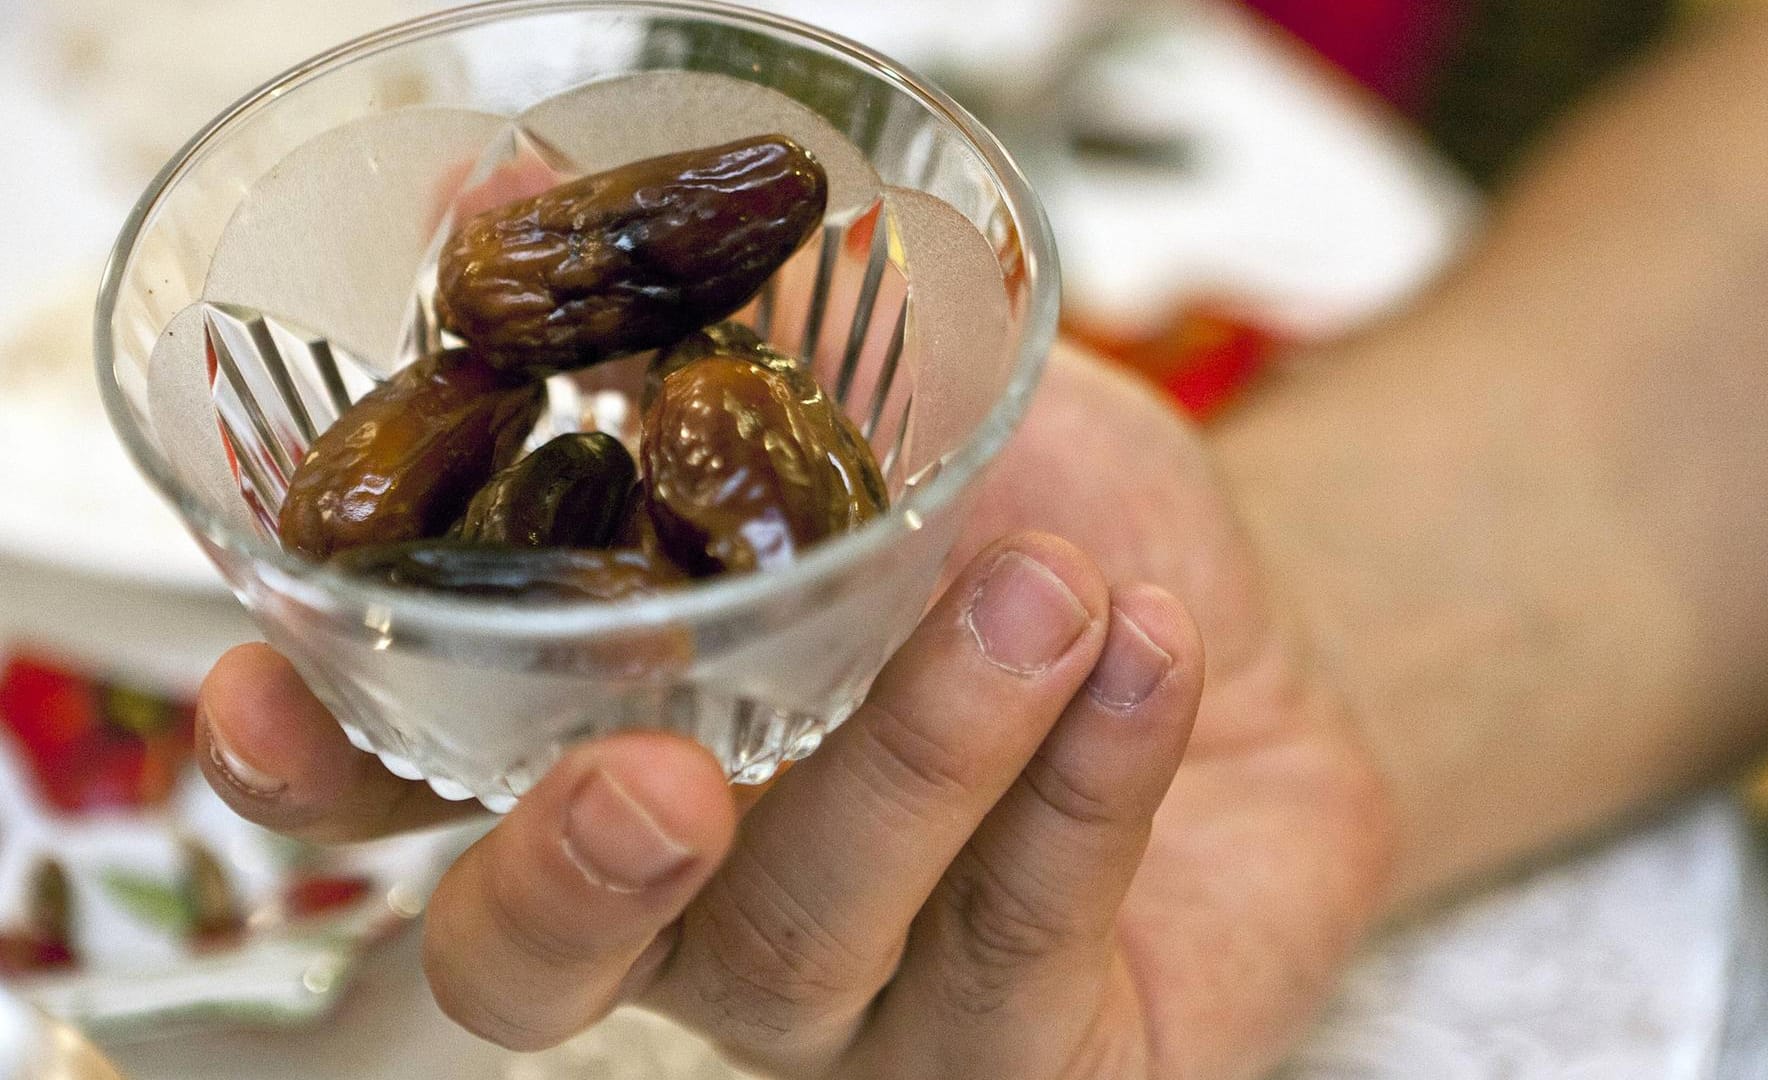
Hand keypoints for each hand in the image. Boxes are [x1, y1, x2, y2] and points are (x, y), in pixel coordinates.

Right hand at [196, 347, 1391, 1078]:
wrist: (1257, 652)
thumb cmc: (1049, 542)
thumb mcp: (898, 400)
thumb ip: (715, 316)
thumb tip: (508, 185)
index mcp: (624, 746)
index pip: (410, 800)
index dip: (318, 771)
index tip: (270, 693)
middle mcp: (703, 902)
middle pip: (539, 967)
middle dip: (569, 876)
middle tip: (654, 772)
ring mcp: (854, 1001)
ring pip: (806, 942)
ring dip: (919, 756)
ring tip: (1040, 595)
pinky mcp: (1019, 1054)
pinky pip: (1024, 948)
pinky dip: (1085, 787)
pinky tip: (1138, 655)